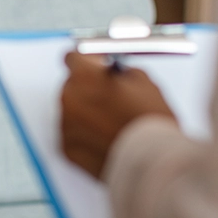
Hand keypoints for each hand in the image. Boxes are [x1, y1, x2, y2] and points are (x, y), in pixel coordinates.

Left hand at [60, 52, 176, 177]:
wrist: (152, 160)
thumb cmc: (149, 121)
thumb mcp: (143, 82)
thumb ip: (120, 73)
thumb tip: (112, 74)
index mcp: (85, 76)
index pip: (72, 58)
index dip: (86, 62)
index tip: (93, 67)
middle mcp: (69, 98)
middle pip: (72, 86)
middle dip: (88, 90)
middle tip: (109, 99)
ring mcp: (66, 124)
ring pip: (72, 111)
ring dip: (86, 113)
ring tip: (111, 124)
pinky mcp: (67, 148)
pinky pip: (73, 134)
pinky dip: (85, 135)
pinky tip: (105, 138)